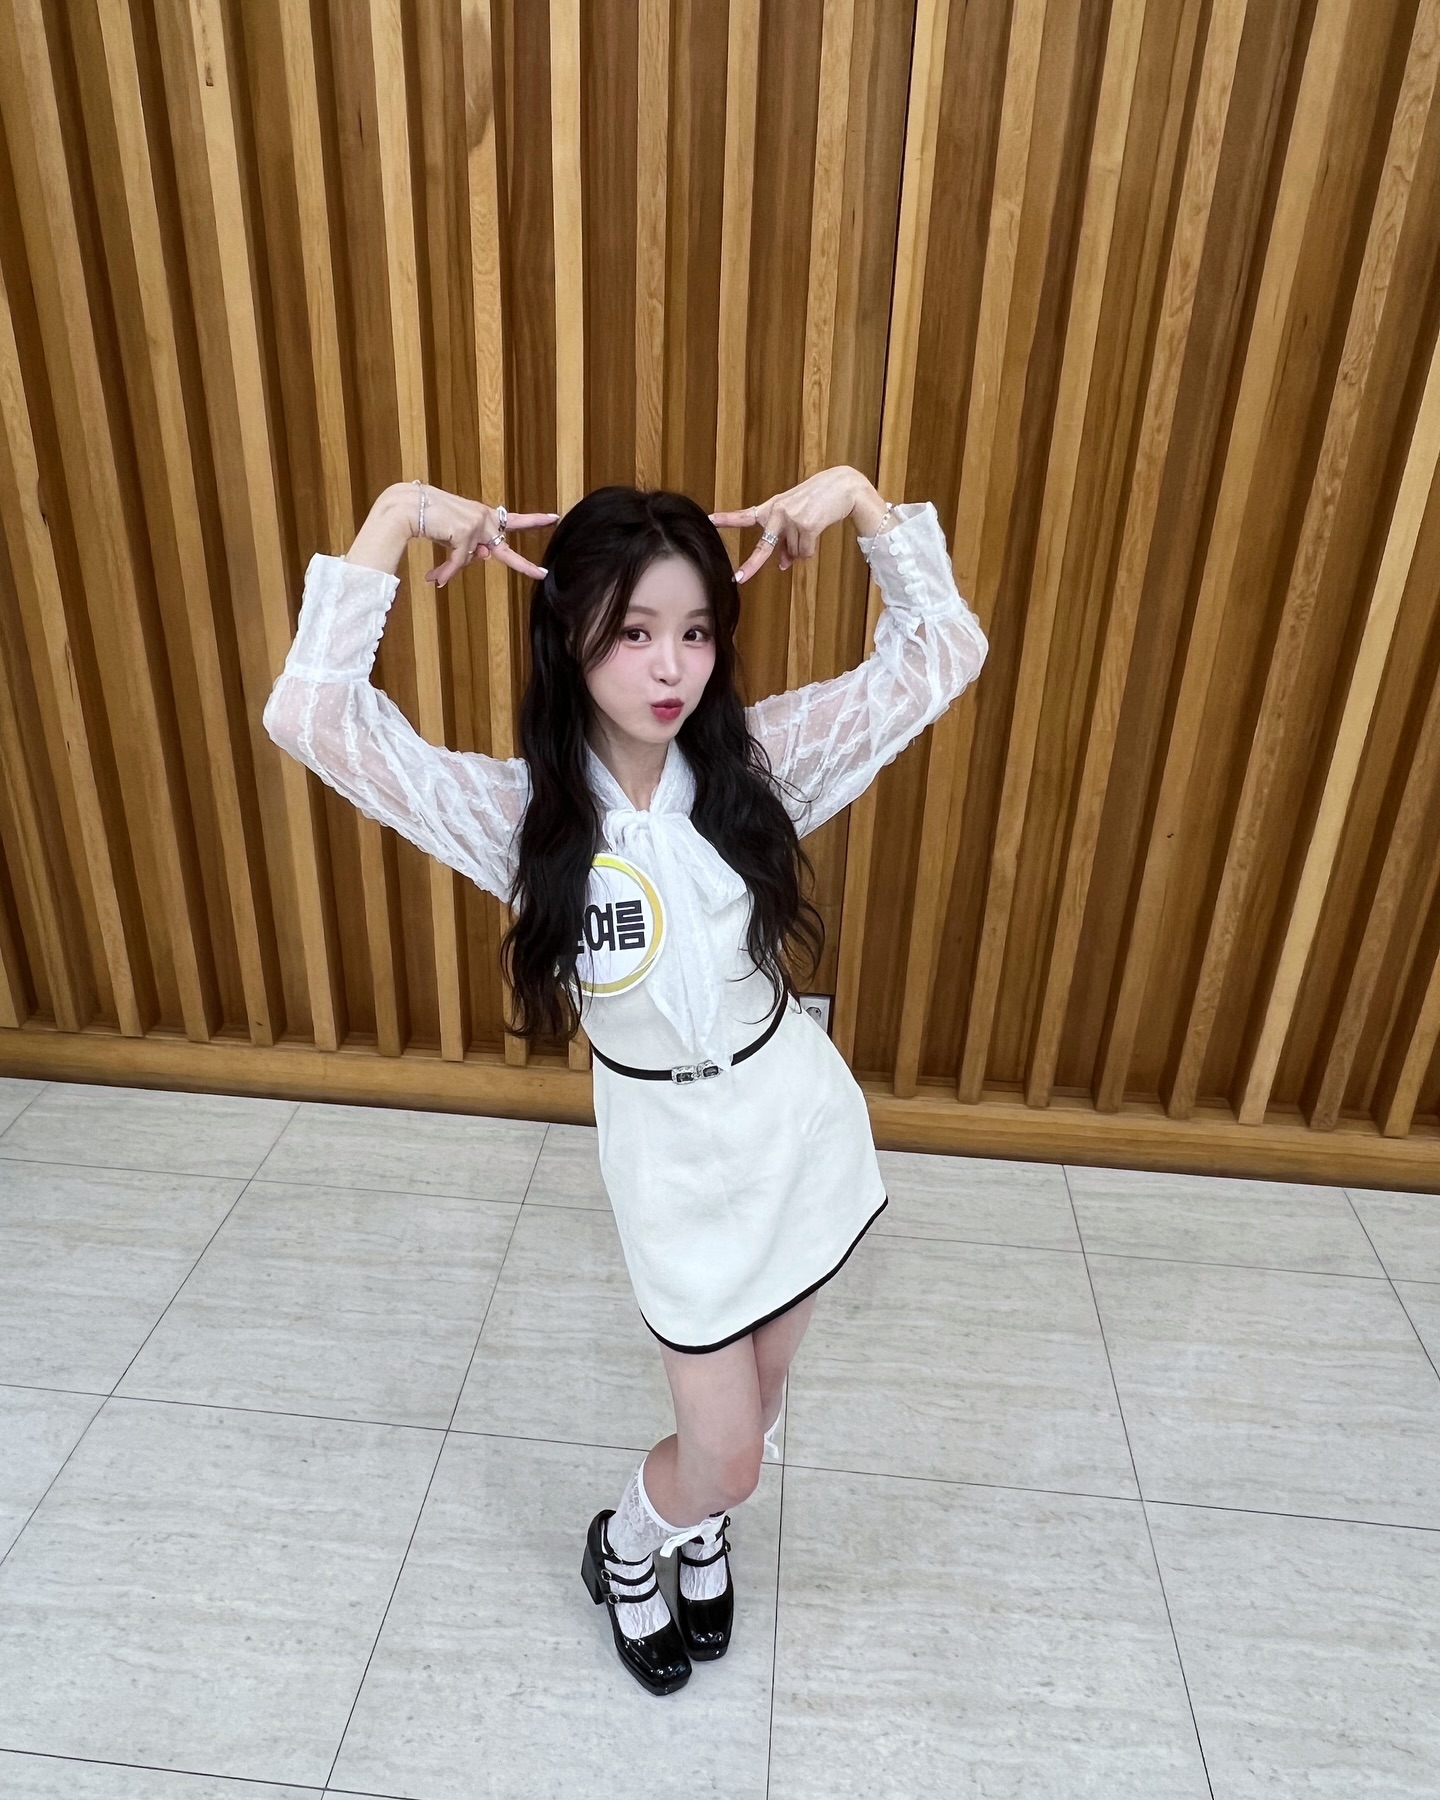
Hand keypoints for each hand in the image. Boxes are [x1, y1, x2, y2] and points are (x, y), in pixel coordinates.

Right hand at [408, 482, 557, 586]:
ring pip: (471, 559)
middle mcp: (484, 518)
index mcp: (484, 515)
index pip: (512, 520)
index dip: (533, 520)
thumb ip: (472, 548)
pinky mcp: (467, 531)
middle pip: (506, 551)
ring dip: (452, 568)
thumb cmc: (430, 518)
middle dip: (524, 566)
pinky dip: (446, 571)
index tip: (552, 518)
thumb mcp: (455, 535)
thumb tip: (483, 558)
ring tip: (435, 575)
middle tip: (542, 575)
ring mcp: (478, 524)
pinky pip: (459, 562)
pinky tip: (434, 577)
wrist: (409, 506)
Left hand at [709, 465, 870, 583]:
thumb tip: (783, 565)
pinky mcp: (805, 525)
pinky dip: (811, 549)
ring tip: (811, 527)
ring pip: (792, 553)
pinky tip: (817, 530)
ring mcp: (790, 518)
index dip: (726, 519)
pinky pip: (804, 552)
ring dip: (801, 549)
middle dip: (752, 565)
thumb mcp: (796, 517)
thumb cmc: (817, 501)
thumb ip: (785, 540)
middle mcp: (777, 512)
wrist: (841, 486)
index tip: (709, 520)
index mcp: (771, 508)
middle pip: (764, 547)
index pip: (745, 515)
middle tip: (739, 578)